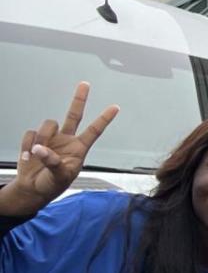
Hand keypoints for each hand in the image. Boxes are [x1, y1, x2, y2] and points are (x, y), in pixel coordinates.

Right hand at [0, 83, 118, 217]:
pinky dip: (27, 145)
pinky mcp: (34, 139)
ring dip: (41, 138)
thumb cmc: (52, 185)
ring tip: (36, 156)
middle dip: (79, 99)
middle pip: (74, 115)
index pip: (94, 130)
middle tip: (85, 84)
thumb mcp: (59, 177)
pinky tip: (27, 158)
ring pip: (48, 124)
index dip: (104, 119)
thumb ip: (52, 162)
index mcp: (79, 148)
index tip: (116, 107)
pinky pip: (30, 133)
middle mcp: (67, 139)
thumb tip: (40, 149)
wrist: (33, 188)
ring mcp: (51, 138)